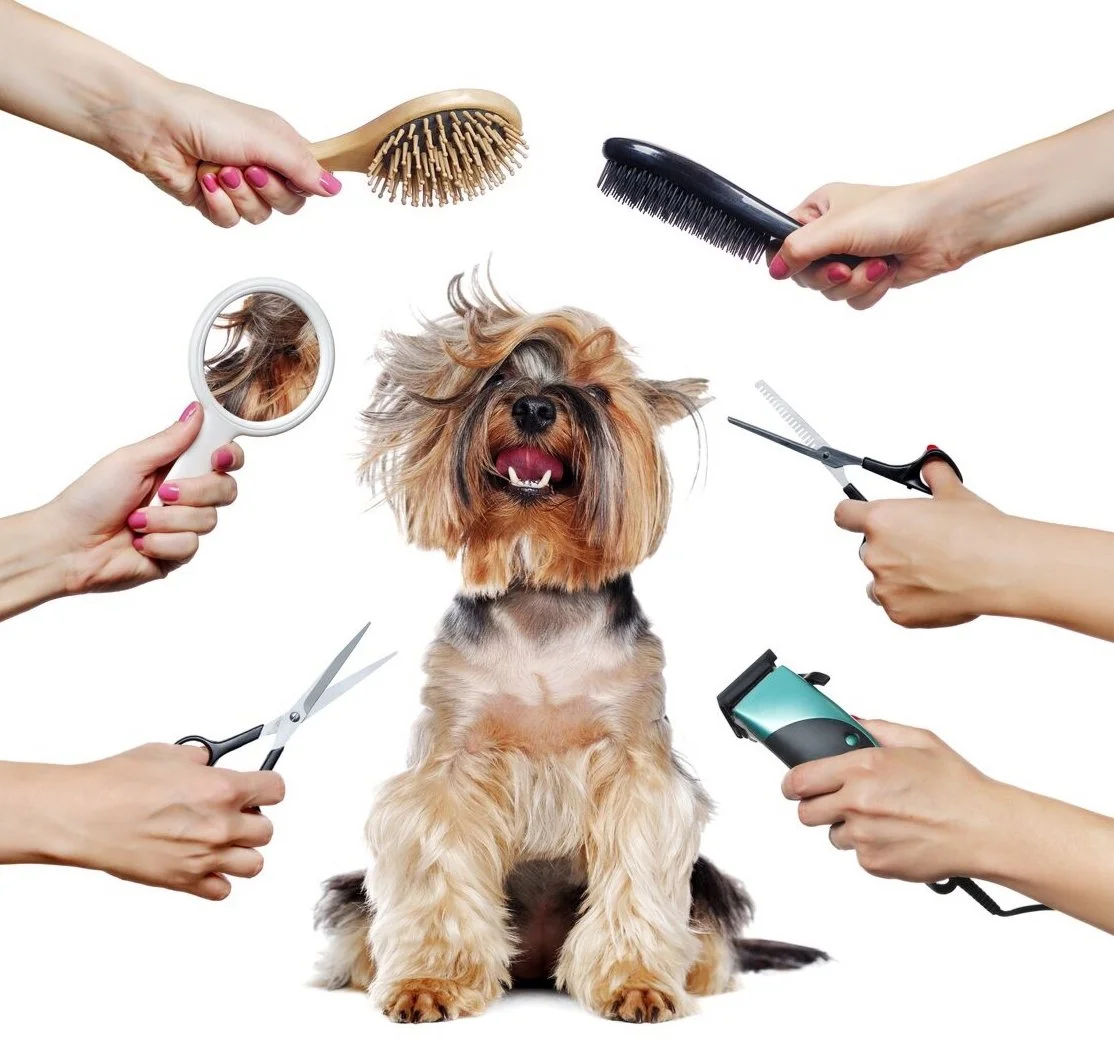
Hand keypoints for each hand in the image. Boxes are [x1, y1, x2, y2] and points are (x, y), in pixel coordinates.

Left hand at [45, 402, 241, 593]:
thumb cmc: (89, 500)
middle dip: (195, 491)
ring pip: (208, 520)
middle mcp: (185, 497)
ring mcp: (182, 527)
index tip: (219, 457)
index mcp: (175, 468)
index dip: (230, 456)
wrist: (67, 546)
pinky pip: (190, 546)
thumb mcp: (130, 461)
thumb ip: (170, 440)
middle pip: (226, 489)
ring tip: (135, 521)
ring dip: (166, 520)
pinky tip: (138, 542)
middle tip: (164, 493)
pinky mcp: (177, 554)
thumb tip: (195, 411)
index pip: (222, 459)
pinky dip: (160, 542)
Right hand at [50, 744, 282, 898]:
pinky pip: (221, 890)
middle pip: (267, 831)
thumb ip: (199, 760)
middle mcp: (220, 825)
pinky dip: (217, 880)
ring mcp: (204, 857)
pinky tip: (203, 863)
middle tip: (234, 814)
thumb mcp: (168, 753)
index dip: (268, 787)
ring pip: (253, 864)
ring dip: (242, 852)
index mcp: (223, 789)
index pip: (276, 790)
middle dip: (253, 820)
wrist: (83, 815)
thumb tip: (209, 762)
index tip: (261, 787)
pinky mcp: (183, 881)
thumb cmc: (116, 784)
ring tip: (222, 841)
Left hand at [107, 80, 340, 227]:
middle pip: (290, 204)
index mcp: (279, 145)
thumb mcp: (265, 138)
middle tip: (249, 169)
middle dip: (268, 190)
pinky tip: (205, 182)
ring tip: (219, 170)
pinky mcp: (215, 202)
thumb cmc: (204, 118)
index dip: (305, 183)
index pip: (310, 178)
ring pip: (260, 215)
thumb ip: (302, 167)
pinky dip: (219, 203)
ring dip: (239, 195)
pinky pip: (232, 221)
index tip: (293, 176)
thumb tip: (334, 188)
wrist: (154, 127)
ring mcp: (238, 186)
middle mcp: (262, 166)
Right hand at [766, 180, 970, 308]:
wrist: (943, 228)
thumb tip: (773, 269)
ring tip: (877, 263)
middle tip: (846, 266)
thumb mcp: (836, 228)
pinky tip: (886, 270)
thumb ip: (798, 249)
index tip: (802, 266)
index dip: (788, 260)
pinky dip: (869, 290)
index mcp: (818, 211)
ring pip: (829, 290)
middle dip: (829, 275)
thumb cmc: (897, 213)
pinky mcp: (868, 276)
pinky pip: (851, 299)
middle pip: (805, 274)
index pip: (782, 241)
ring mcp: (850, 256)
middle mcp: (831, 234)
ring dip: (854, 282)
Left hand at [782, 721, 1007, 882]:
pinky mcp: (876, 863)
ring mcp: (865, 836)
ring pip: (833, 834)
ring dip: (847, 826)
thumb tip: (850, 723)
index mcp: (863, 767)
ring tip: (881, 817)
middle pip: (806, 812)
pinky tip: (896, 834)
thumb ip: (876, 729)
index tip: (793, 784)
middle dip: (816, 805)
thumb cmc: (957, 786)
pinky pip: (857, 855)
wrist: (985, 830)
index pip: (800, 779)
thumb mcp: (917, 740)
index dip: (793, 782)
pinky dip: (870, 847)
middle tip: (836, 800)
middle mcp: (858, 802)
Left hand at [834, 459, 1015, 626]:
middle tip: (922, 549)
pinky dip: (911, 601)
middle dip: (890, 550)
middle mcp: (875, 552)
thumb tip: (932, 466)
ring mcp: (883, 585)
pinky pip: (895, 605)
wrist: (1001, 569)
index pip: (844, 515)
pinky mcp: (897, 612)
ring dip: (898, 577)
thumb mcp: (955, 494)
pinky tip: (938, 591)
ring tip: (934, 571)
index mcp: (881, 520)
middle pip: (869, 550)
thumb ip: (936, 476)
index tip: (857, 517)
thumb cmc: (979, 533)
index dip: (852, 515)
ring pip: (881, 581)